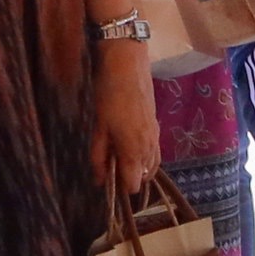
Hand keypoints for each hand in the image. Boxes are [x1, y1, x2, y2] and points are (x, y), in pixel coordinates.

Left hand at [92, 42, 160, 182]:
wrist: (128, 66)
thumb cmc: (109, 95)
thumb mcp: (98, 127)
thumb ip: (98, 155)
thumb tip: (99, 179)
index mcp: (134, 149)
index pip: (133, 183)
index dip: (120, 189)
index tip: (108, 185)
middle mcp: (149, 147)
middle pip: (145, 175)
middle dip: (130, 178)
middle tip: (111, 171)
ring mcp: (156, 136)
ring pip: (152, 164)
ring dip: (139, 168)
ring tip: (122, 162)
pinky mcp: (157, 126)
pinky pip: (155, 151)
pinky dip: (146, 157)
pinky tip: (133, 148)